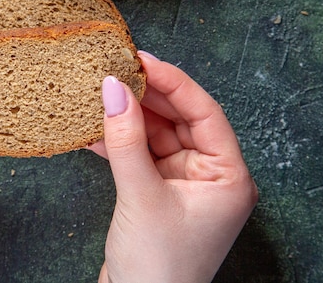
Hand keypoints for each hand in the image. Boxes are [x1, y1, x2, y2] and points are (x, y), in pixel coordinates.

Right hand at [91, 51, 257, 282]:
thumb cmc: (157, 268)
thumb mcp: (141, 196)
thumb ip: (126, 140)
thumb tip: (113, 89)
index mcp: (228, 176)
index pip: (204, 113)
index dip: (173, 82)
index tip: (142, 59)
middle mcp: (210, 176)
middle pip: (179, 120)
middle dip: (147, 96)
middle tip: (116, 70)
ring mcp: (183, 184)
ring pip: (156, 135)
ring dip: (128, 118)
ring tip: (101, 95)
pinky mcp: (158, 192)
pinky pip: (140, 155)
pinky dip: (119, 142)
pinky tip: (94, 129)